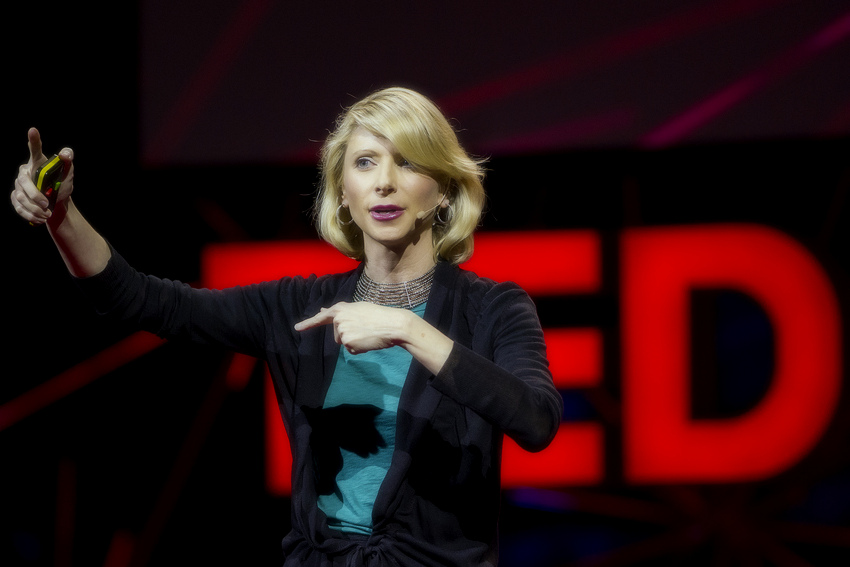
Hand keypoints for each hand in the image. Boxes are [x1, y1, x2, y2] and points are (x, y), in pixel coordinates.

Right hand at [11, 128, 74, 224]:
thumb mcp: (68, 175)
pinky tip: (40, 219)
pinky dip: (30, 215)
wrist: (56, 204)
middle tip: (47, 205)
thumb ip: (67, 162)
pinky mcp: (15, 198)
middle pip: (23, 182)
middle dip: (35, 195)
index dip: (34, 141)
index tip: (33, 130)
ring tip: (47, 214)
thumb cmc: (62, 186)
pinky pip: (18, 207)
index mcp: (38, 163)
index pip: (35, 150)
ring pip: (20, 197)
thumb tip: (66, 153)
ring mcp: (18, 186)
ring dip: (35, 209)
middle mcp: (25, 172)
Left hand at [295, 302, 409, 354]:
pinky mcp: (347, 342)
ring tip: (368, 333)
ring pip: (344, 343)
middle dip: (350, 335)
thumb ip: (341, 311)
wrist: (393, 324)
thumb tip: (324, 310)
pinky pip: (351, 350)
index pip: (322, 317)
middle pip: (337, 335)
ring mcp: (342, 330)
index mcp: (341, 308)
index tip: (297, 328)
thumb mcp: (358, 309)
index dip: (309, 323)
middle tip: (365, 328)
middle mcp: (338, 319)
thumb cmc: (379, 316)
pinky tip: (368, 341)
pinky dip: (360, 348)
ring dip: (355, 342)